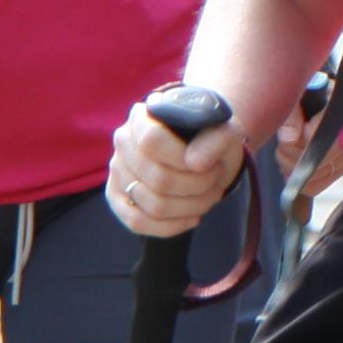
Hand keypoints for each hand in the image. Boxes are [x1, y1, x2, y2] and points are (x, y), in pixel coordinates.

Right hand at [107, 96, 246, 239]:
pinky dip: (172, 226)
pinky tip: (193, 217)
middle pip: (157, 179)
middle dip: (198, 186)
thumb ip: (216, 139)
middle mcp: (123, 142)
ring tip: (209, 196)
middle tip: (216, 179)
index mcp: (144, 116)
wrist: (203, 150)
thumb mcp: (225, 131)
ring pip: (153, 205)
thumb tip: (195, 162)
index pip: (152, 141)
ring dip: (191, 206)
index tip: (208, 163)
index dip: (181, 159)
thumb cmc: (211, 138)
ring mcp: (117, 171)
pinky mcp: (117, 198)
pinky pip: (137, 223)